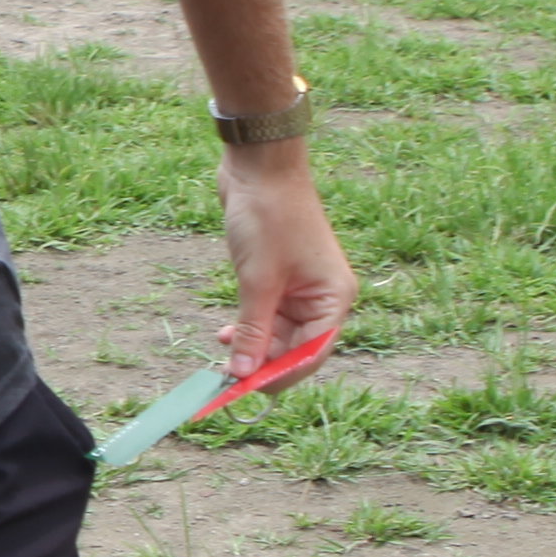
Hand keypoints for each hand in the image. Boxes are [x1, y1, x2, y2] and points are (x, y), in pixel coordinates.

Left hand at [216, 142, 355, 371]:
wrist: (259, 166)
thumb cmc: (269, 217)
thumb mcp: (259, 281)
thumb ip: (253, 330)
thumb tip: (242, 374)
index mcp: (334, 298)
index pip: (312, 354)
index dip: (279, 375)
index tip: (246, 389)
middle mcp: (323, 297)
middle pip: (295, 348)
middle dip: (262, 363)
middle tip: (225, 378)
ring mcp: (301, 288)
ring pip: (278, 335)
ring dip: (251, 346)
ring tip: (221, 355)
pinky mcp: (278, 278)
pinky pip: (266, 316)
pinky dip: (247, 327)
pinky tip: (224, 334)